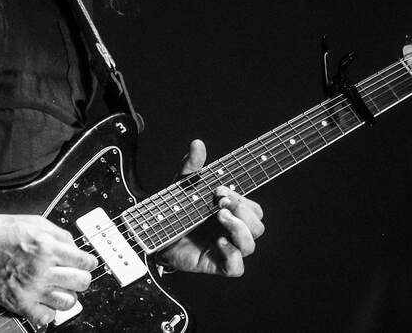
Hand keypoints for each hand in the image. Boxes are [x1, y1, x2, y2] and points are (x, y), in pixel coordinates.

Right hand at [0, 212, 98, 328]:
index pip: (85, 262)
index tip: (86, 264)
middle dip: (81, 278)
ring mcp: (31, 288)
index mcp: (48, 247)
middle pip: (81, 282)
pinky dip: (49, 312)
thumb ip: (60, 236)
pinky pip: (45, 317)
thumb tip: (76, 249)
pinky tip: (45, 301)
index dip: (89, 263)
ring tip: (60, 289)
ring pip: (68, 302)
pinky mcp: (18, 302)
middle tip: (75, 276)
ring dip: (68, 295)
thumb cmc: (1, 230)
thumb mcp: (37, 222)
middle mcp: (41, 269)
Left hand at [155, 139, 265, 276]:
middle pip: (258, 224)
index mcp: (231, 212)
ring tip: (219, 217)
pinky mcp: (216, 265)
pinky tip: (218, 242)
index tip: (219, 189)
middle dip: (242, 211)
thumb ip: (192, 166)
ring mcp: (226, 248)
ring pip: (251, 244)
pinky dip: (232, 255)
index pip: (253, 207)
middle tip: (219, 203)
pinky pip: (236, 267)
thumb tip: (197, 143)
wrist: (153, 234)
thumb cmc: (174, 210)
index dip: (243, 199)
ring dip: (239, 229)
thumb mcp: (182, 186)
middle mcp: (232, 230)